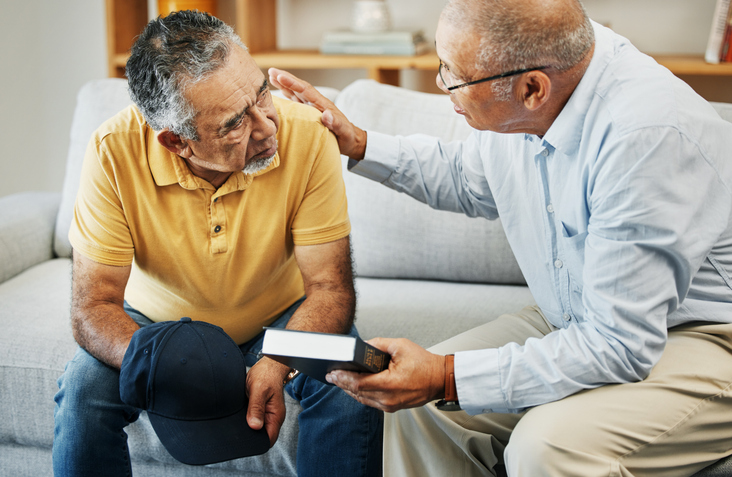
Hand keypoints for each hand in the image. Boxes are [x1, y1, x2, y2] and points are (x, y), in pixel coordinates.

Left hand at [246, 357, 289, 446]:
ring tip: (237, 421)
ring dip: (247, 427)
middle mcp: (272, 417)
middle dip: (250, 437)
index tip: (244, 439)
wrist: (267, 365)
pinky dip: (246, 420)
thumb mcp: (259, 390)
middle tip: (237, 430)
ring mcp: (266, 414)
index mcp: (275, 415)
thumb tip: (255, 426)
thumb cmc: (266, 375)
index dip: (257, 443)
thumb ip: (256, 408)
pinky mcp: (260, 410)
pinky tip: (239, 416)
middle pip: (261, 437)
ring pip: (256, 429)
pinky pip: (253, 420)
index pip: (268, 439)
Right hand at [268, 68, 367, 159]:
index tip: (280, 76)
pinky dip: (287, 95)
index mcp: (322, 104)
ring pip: (296, 93)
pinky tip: (280, 91)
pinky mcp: (309, 113)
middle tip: (271, 71)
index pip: (306, 90)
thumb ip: (336, 123)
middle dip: (285, 79)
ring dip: (284, 84)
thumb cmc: (347, 137)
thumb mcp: (344, 131)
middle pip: (298, 88)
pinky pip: (296, 101)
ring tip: (271, 76)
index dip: (293, 83)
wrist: (351, 140)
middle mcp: (316, 103)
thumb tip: (326, 114)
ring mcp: (311, 107)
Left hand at [326, 338, 444, 412]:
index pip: (359, 383)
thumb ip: (379, 344)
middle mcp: (388, 399)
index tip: (333, 373)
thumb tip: (363, 345)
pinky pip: (370, 402)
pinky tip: (353, 386)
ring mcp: (390, 405)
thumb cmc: (424, 364)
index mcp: (390, 384)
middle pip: (357, 393)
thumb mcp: (400, 346)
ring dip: (349, 389)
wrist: (439, 379)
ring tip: (339, 380)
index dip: (343, 378)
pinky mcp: (391, 407)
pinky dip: (360, 393)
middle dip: (342, 383)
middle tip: (331, 375)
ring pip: (362, 399)